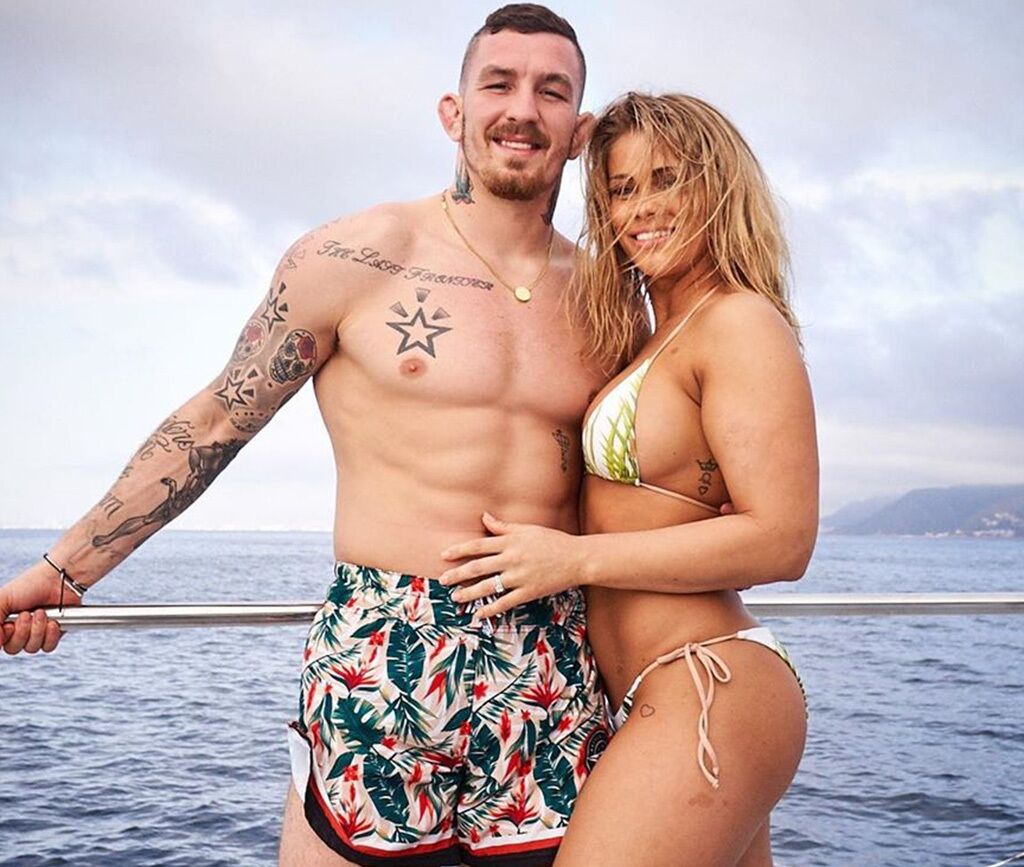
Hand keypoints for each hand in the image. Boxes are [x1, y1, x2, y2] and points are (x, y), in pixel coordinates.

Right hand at [0, 565, 75, 654]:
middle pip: (13, 649)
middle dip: (22, 631)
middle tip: (27, 614)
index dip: (4, 637)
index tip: (9, 625)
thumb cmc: (31, 585)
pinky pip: (49, 647)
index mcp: (4, 623)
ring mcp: (37, 634)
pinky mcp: (53, 635)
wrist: (59, 580)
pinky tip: (53, 622)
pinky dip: (51, 635)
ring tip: (42, 612)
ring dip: (37, 630)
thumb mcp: (3, 599)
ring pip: (32, 648)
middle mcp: (19, 630)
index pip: (0, 643)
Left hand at [438, 512, 585, 620]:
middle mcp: (512, 559)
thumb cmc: (552, 541)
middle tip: (442, 580)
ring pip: (488, 586)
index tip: (444, 555)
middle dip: (458, 574)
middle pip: (478, 567)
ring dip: (469, 593)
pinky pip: (505, 602)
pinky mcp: (528, 592)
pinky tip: (478, 614)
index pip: (478, 545)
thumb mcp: (527, 529)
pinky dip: (490, 609)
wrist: (577, 558)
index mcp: (510, 542)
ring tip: (455, 598)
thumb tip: (484, 517)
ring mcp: (520, 577)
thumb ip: (503, 526)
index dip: (459, 550)